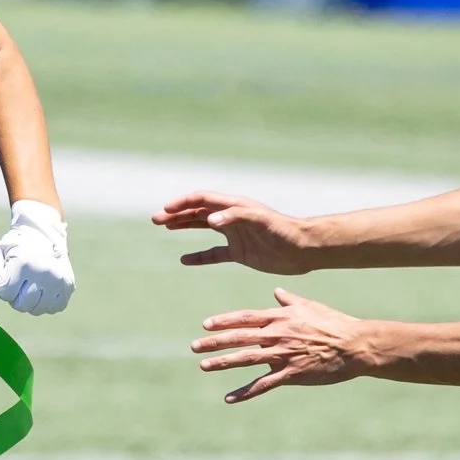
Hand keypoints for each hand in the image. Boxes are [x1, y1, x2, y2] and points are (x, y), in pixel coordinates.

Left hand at [0, 199, 73, 314]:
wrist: (43, 232)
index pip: (4, 293)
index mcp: (24, 262)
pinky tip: (44, 286)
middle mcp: (45, 272)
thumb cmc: (16, 245)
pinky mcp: (69, 286)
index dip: (3, 284)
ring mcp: (60, 280)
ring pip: (36, 310)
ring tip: (32, 281)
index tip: (9, 270)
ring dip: (30, 300)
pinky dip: (45, 302)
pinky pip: (52, 308)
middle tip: (21, 276)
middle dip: (16, 294)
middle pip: (20, 305)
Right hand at [151, 191, 317, 272]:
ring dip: (183, 226)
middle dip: (176, 213)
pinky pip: (214, 254)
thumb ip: (235, 217)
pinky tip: (185, 260)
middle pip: (198, 211)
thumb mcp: (259, 220)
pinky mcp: (239, 252)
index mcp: (234, 205)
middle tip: (155, 218)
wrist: (303, 249)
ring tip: (164, 226)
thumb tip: (210, 220)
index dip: (183, 202)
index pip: (202, 199)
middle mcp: (231, 217)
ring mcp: (234, 234)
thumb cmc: (283, 230)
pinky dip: (199, 257)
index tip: (166, 210)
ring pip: (202, 227)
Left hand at [190, 288, 375, 402]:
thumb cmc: (334, 323)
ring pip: (246, 359)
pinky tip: (229, 398)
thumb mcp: (310, 306)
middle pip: (240, 337)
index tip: (206, 325)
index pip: (245, 318)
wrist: (354, 345)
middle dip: (214, 342)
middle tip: (195, 346)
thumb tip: (276, 291)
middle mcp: (277, 335)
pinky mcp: (291, 374)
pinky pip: (263, 384)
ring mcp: (283, 355)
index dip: (224, 321)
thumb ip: (289, 300)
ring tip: (204, 365)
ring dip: (223, 362)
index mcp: (280, 317)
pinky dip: (245, 392)